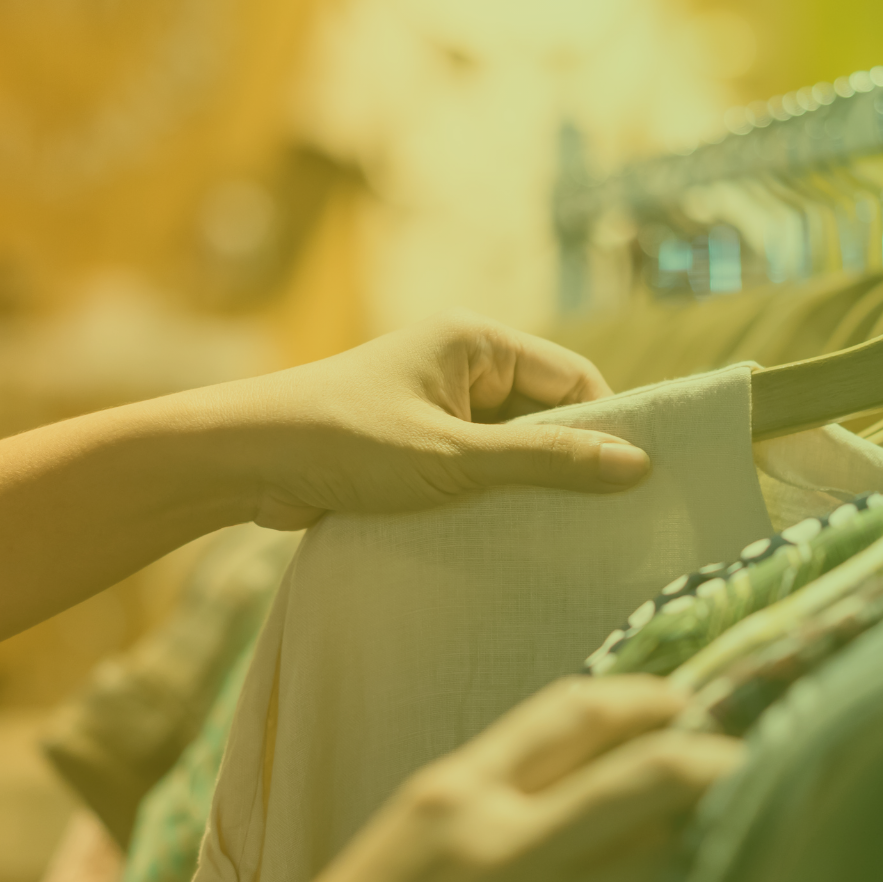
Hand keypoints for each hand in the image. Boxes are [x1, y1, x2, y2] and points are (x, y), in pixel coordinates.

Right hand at [210, 676, 742, 881]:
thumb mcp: (422, 820)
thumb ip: (504, 779)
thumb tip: (606, 749)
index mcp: (459, 791)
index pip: (573, 713)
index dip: (642, 697)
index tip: (679, 701)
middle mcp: (503, 846)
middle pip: (643, 777)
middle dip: (710, 759)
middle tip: (745, 756)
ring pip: (659, 859)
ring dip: (700, 839)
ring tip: (724, 828)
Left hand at [221, 310, 651, 529]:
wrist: (244, 462)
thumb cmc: (345, 443)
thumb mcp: (454, 458)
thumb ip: (546, 462)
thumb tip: (637, 465)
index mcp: (477, 341)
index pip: (573, 379)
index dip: (607, 428)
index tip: (637, 483)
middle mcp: (462, 364)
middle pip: (546, 415)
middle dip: (566, 464)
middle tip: (604, 521)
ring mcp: (437, 405)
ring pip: (510, 449)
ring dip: (524, 488)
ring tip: (558, 536)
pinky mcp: (415, 444)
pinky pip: (475, 469)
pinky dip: (490, 499)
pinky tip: (507, 540)